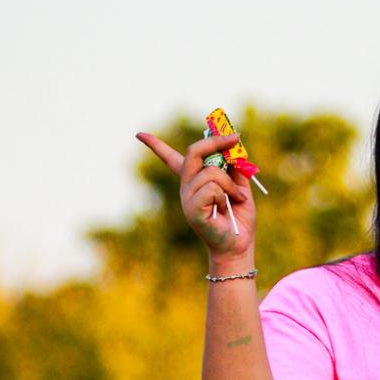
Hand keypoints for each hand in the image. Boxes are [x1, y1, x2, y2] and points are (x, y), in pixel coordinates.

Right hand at [138, 130, 256, 263]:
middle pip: (193, 152)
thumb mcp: (240, 186)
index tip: (139, 134)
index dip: (156, 146)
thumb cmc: (239, 217)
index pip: (172, 159)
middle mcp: (187, 187)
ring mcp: (187, 198)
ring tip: (236, 198)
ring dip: (230, 183)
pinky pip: (211, 188)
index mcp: (195, 181)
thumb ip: (235, 166)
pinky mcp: (192, 209)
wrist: (239, 245)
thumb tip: (233, 145)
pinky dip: (225, 195)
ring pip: (211, 172)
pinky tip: (226, 208)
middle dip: (215, 141)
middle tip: (235, 138)